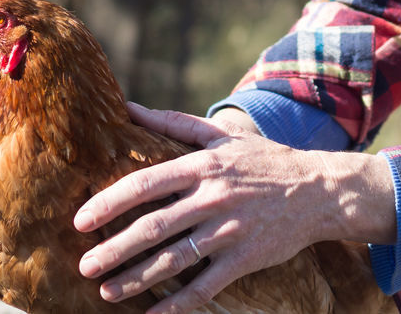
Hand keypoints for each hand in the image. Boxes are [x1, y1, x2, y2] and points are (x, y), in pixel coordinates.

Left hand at [74, 102, 395, 313]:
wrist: (319, 190)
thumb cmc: (265, 161)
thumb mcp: (223, 137)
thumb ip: (174, 123)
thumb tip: (129, 107)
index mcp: (204, 166)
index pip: (146, 183)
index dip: (110, 203)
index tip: (81, 220)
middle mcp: (213, 197)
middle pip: (153, 227)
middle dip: (114, 249)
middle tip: (85, 266)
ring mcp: (230, 230)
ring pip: (174, 259)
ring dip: (136, 278)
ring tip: (106, 290)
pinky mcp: (246, 258)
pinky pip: (205, 286)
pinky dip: (177, 303)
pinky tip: (153, 313)